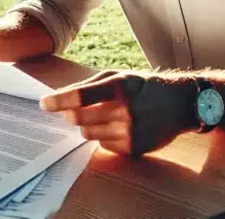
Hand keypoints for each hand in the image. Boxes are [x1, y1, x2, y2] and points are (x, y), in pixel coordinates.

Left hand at [39, 71, 196, 155]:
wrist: (180, 104)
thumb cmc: (143, 87)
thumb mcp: (118, 76)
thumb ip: (88, 85)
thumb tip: (59, 97)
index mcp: (119, 86)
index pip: (79, 96)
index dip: (58, 101)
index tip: (44, 103)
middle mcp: (124, 110)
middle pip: (78, 118)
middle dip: (68, 114)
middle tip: (68, 110)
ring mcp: (130, 131)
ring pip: (87, 134)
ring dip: (86, 125)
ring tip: (102, 115)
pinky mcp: (133, 148)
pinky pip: (102, 145)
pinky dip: (102, 136)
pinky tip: (117, 126)